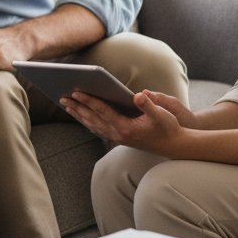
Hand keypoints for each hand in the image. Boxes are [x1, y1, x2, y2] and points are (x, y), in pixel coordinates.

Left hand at [62, 89, 185, 155]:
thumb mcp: (162, 114)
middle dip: (77, 107)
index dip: (89, 100)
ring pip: (93, 125)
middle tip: (63, 97)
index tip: (76, 92)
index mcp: (126, 128)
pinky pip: (98, 129)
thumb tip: (138, 94)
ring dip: (79, 115)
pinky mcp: (119, 138)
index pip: (103, 112)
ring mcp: (117, 138)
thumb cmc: (168, 128)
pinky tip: (81, 115)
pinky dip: (87, 121)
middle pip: (93, 119)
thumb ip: (150, 105)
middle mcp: (118, 134)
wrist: (174, 146)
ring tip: (67, 105)